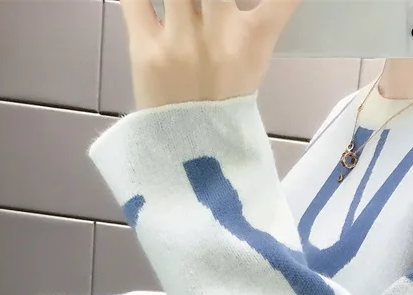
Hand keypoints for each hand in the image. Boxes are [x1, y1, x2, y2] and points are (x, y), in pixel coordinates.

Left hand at [121, 0, 300, 109]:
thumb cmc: (224, 114)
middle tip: (204, 2)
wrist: (192, 161)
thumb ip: (246, 26)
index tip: (256, 1)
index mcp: (252, 42)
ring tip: (178, 5)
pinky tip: (145, 3)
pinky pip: (133, 0)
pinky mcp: (144, 48)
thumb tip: (240, 2)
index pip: (279, 1)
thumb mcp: (250, 69)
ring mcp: (180, 40)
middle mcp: (218, 34)